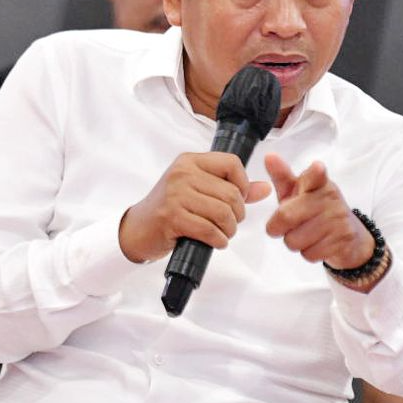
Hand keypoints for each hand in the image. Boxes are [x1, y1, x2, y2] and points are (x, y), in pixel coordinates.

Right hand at [119, 152, 270, 263]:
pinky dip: (218, 240)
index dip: (243, 183)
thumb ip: (232, 188)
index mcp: (190, 161)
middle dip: (237, 214)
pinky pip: (209, 229)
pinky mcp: (172, 217)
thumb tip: (266, 188)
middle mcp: (182, 173)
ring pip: (222, 212)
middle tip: (230, 223)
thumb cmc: (170, 209)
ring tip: (223, 233)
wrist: (137, 229)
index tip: (239, 199)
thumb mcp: (199, 190)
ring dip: (229, 229)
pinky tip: (215, 241)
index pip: (231, 163)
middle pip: (231, 193)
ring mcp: (176, 194)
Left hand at [263, 153, 373, 268]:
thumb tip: (269, 156)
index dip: (315, 173)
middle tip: (286, 226)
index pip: (315, 176)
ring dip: (294, 242)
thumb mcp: (299, 192)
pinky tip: (317, 244)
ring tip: (306, 234)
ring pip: (293, 240)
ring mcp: (337, 219)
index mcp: (318, 183)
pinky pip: (308, 254)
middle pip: (285, 217)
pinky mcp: (342, 240)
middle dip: (278, 227)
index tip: (317, 168)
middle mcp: (330, 198)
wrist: (350, 237)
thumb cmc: (316, 210)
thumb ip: (282, 176)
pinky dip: (308, 253)